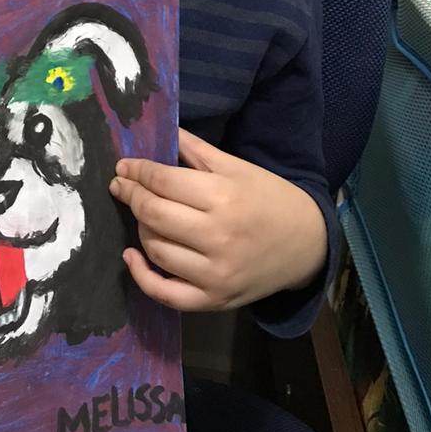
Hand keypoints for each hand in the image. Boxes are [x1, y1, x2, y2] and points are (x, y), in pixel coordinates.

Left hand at [109, 129, 327, 311]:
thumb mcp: (235, 167)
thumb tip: (157, 131)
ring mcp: (215, 274)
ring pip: (155, 249)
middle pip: (153, 215)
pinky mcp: (214, 300)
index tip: (124, 167)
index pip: (162, 182)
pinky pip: (165, 294)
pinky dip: (141, 276)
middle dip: (131, 196)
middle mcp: (217, 237)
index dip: (137, 172)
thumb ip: (193, 149)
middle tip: (122, 185)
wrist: (308, 244)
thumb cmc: (269, 198)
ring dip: (140, 228)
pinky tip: (132, 256)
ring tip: (143, 214)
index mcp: (223, 197)